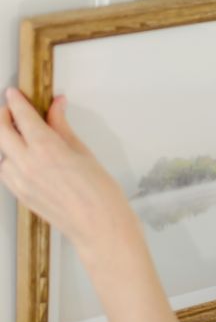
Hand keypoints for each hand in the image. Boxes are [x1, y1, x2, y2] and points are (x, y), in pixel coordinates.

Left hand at [0, 88, 139, 257]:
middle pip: (1, 132)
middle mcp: (28, 164)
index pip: (22, 116)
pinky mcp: (22, 197)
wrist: (101, 228)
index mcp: (46, 148)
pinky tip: (21, 160)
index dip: (16, 101)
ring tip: (20, 138)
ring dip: (6, 142)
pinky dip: (8, 162)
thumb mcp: (83, 152)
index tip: (14, 93)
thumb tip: (56, 107)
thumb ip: (62, 127)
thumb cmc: (100, 194)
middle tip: (11, 110)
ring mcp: (21, 182)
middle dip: (3, 117)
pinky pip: (5, 173)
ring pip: (1, 154)